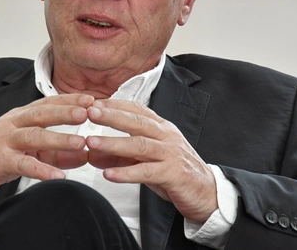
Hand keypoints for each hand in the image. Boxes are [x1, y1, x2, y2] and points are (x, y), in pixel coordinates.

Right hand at [0, 94, 93, 202]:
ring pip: (33, 136)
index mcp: (20, 116)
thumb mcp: (31, 152)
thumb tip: (86, 154)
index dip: (69, 100)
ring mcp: (4, 141)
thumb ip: (57, 153)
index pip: (47, 103)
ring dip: (58, 139)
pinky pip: (23, 165)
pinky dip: (42, 170)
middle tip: (88, 112)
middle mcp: (12, 123)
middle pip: (41, 114)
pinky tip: (58, 175)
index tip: (92, 99)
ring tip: (80, 143)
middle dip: (66, 112)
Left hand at [85, 99, 217, 222]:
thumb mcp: (146, 161)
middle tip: (89, 112)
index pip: (137, 110)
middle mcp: (167, 136)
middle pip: (137, 122)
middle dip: (111, 116)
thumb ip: (120, 156)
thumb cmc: (174, 172)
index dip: (115, 105)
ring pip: (140, 145)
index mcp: (161, 128)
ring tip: (92, 142)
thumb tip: (91, 154)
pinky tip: (109, 174)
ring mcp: (171, 154)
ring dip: (113, 143)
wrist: (206, 193)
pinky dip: (126, 172)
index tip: (92, 102)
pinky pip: (146, 172)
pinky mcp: (173, 174)